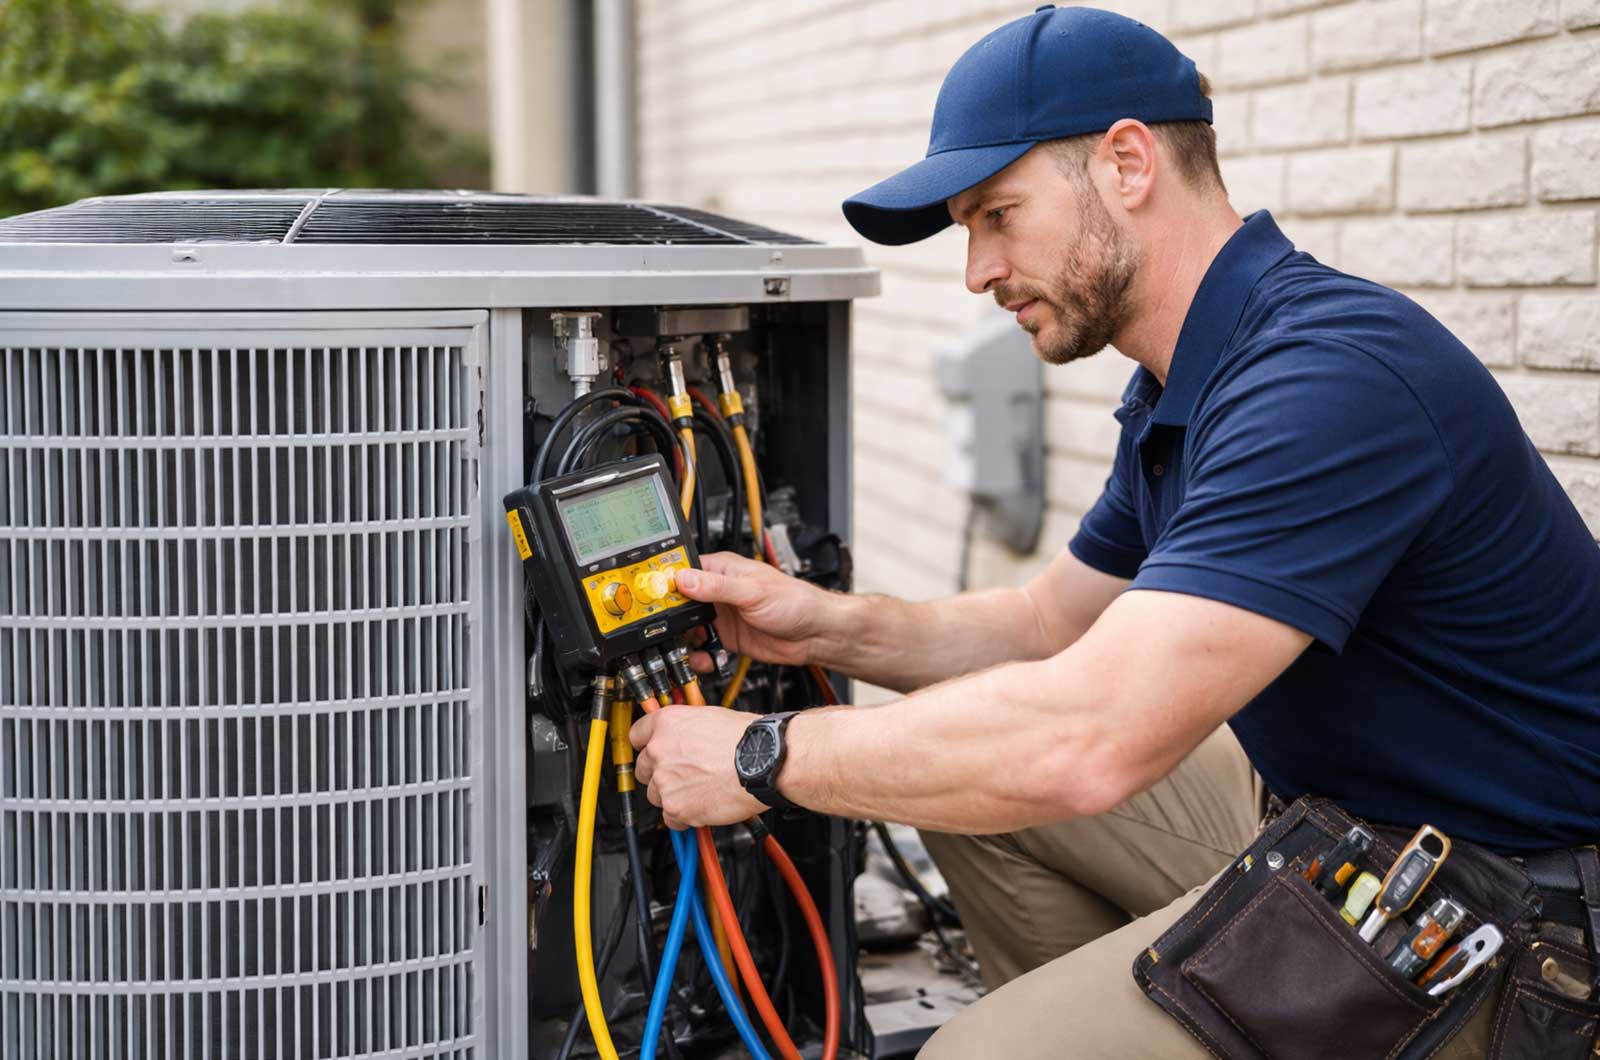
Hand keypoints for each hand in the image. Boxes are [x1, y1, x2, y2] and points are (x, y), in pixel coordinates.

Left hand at [631, 706, 767, 827]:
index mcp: (667, 723)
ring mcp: (665, 781)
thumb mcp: (711, 717)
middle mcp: (659, 750)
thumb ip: (686, 730)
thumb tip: (684, 738)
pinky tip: (702, 806)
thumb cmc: (748, 739)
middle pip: (643, 769)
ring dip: (673, 796)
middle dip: (660, 774)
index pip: (636, 735)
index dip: (648, 746)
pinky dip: (684, 817)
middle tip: (683, 776)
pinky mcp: (676, 807)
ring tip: (699, 791)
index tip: (654, 753)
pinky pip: (670, 818)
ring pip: (656, 795)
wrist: (765, 762)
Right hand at [675, 551, 834, 671]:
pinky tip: (700, 660)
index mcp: (722, 570)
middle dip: (668, 618)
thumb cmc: (795, 601)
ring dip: (681, 640)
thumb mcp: (752, 591)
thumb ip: (717, 587)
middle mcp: (717, 591)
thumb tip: (684, 579)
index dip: (664, 584)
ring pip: (686, 628)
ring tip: (680, 649)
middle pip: (678, 602)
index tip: (649, 598)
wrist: (815, 634)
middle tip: (659, 632)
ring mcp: (720, 615)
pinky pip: (701, 648)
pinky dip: (696, 656)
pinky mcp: (726, 638)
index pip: (682, 571)